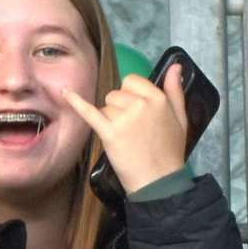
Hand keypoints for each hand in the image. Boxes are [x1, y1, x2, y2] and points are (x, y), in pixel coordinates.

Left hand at [61, 65, 187, 194]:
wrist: (159, 182)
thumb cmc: (170, 152)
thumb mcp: (181, 118)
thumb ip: (176, 90)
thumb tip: (175, 66)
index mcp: (158, 98)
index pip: (132, 81)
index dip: (131, 94)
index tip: (136, 111)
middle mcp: (141, 104)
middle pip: (116, 94)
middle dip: (119, 108)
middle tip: (131, 129)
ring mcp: (124, 118)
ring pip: (105, 106)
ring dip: (110, 119)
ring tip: (124, 137)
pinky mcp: (109, 133)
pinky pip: (89, 112)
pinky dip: (77, 103)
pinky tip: (66, 93)